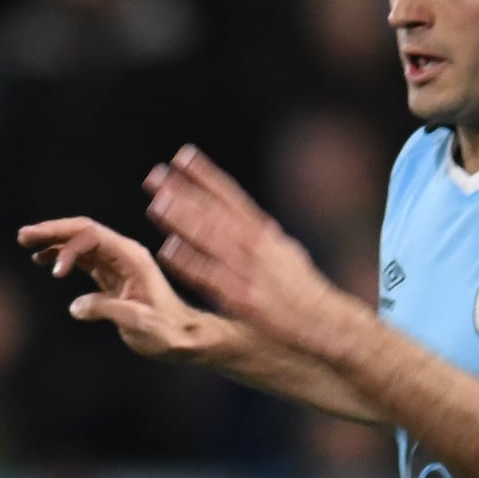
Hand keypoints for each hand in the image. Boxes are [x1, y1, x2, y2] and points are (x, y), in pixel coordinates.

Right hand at [19, 215, 239, 363]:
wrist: (184, 337)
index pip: (92, 236)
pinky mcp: (112, 276)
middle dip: (53, 231)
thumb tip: (76, 307)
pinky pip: (83, 258)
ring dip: (53, 241)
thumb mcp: (140, 323)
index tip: (56, 274)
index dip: (69, 248)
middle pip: (83, 231)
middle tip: (23, 235)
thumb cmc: (168, 332)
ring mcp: (117, 263)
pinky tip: (43, 260)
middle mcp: (124, 254)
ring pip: (80, 243)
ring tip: (25, 243)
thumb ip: (108, 310)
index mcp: (132, 257)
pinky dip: (62, 256)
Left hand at [141, 148, 346, 342]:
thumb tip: (239, 213)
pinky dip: (188, 263)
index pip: (231, 195)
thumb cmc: (300, 287)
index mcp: (264, 231)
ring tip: (155, 205)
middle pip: (214, 212)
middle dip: (184, 193)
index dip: (205, 175)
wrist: (323, 321)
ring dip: (182, 221)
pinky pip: (209, 277)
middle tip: (155, 177)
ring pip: (210, 240)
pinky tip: (166, 250)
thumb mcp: (283, 250)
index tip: (181, 156)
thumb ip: (258, 232)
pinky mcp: (241, 298)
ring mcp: (247, 271)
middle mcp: (255, 245)